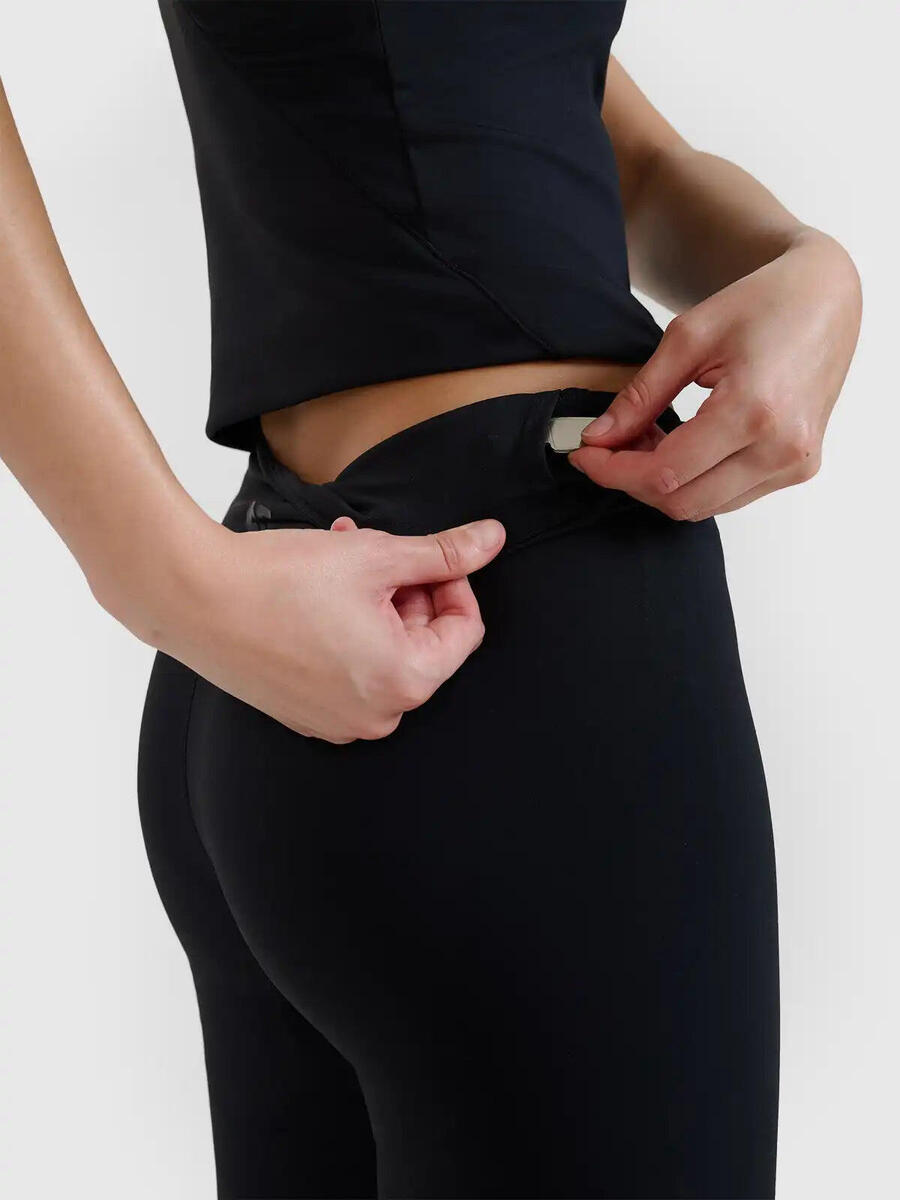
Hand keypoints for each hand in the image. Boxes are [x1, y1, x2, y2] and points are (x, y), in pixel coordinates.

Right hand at [150, 515, 504, 743]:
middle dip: (407, 590)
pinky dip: (345, 632)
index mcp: (404, 683)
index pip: (465, 630)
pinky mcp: (304, 714)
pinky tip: (318, 593)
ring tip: (342, 560)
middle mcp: (375, 716)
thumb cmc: (279, 580)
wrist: (192, 597)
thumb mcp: (377, 555)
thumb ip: (444, 552)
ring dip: (375, 604)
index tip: (427, 554)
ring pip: (384, 653)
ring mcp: (337, 721)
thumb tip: (491, 540)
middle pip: (423, 643)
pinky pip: (347, 672)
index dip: (453, 581)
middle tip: (375, 549)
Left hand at [569, 231, 861, 518]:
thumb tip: (598, 438)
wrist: (825, 298)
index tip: (584, 454)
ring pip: (704, 506)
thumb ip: (640, 396)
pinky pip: (730, 497)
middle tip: (607, 446)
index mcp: (755, 410)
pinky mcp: (799, 468)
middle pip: (682, 501)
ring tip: (644, 439)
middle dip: (632, 481)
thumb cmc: (762, 303)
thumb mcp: (688, 337)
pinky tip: (676, 446)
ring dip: (661, 483)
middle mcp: (782, 448)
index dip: (614, 471)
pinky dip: (693, 481)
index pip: (665, 472)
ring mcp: (795, 463)